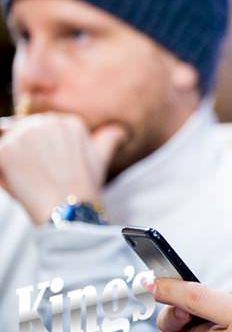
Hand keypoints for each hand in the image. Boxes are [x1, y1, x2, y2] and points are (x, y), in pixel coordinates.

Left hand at [0, 112, 126, 223]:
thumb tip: (120, 132)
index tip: (51, 170)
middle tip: (40, 179)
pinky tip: (20, 186)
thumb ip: (109, 138)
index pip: (44, 132)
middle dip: (25, 156)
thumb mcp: (102, 157)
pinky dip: (2, 174)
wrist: (70, 209)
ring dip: (13, 165)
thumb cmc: (84, 186)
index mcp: (70, 122)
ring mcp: (25, 134)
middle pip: (23, 136)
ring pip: (8, 147)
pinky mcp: (5, 150)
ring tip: (31, 183)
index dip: (43, 153)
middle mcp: (48, 122)